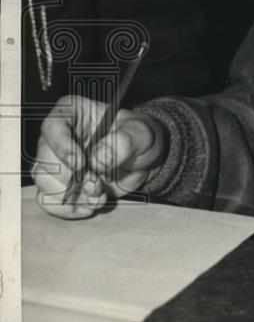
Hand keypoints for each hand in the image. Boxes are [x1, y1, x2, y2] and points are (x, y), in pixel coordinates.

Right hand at [32, 95, 166, 218]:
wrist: (142, 160)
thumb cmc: (137, 137)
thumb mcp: (140, 133)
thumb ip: (122, 142)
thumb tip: (97, 159)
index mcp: (73, 113)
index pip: (53, 127)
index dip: (62, 147)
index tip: (81, 164)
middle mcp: (58, 137)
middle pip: (44, 159)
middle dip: (71, 178)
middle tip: (96, 184)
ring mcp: (56, 163)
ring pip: (44, 182)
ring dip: (70, 195)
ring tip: (98, 196)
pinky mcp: (60, 186)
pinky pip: (48, 201)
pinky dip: (67, 209)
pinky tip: (90, 206)